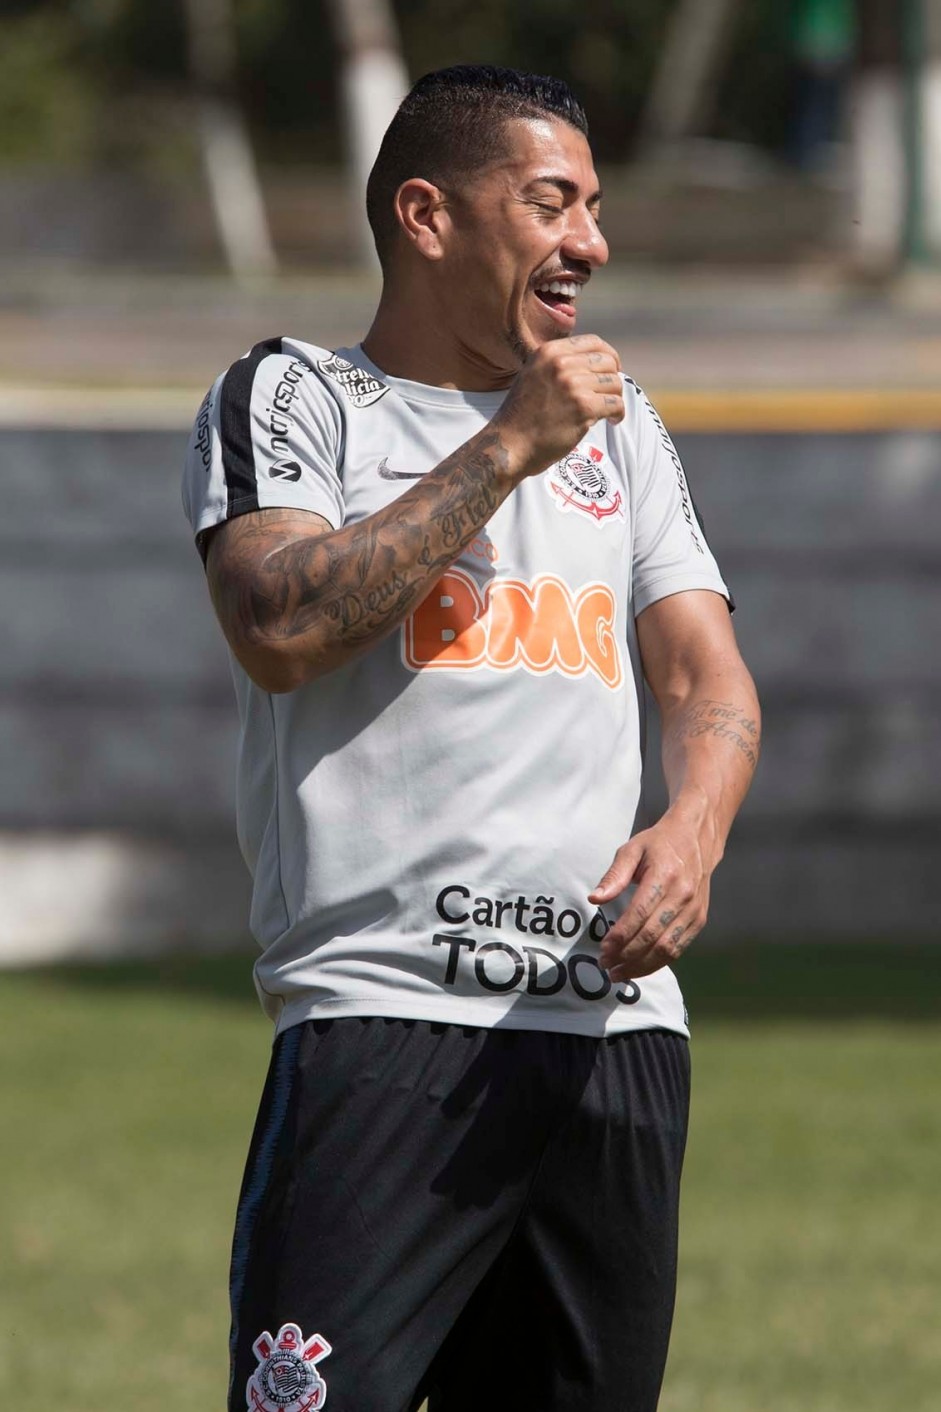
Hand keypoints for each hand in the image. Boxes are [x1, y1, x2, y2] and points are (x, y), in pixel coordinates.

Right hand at [491, 335, 624, 479]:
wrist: (509, 445)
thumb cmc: (521, 417)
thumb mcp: (533, 375)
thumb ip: (558, 366)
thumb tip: (592, 365)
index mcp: (549, 352)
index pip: (593, 342)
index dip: (608, 356)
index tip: (610, 371)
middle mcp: (561, 363)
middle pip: (608, 362)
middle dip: (613, 379)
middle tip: (609, 395)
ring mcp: (573, 384)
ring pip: (614, 383)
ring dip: (615, 398)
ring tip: (609, 411)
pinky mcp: (583, 407)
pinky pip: (616, 404)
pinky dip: (618, 414)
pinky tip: (612, 421)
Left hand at [588, 811, 713, 979]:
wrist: (697, 839)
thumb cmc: (659, 844)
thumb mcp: (632, 850)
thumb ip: (614, 875)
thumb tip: (595, 899)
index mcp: (664, 875)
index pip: (640, 913)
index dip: (621, 934)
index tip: (603, 948)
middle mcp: (683, 895)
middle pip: (653, 935)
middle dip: (627, 955)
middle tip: (605, 964)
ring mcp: (694, 910)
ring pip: (667, 948)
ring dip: (641, 965)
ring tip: (619, 973)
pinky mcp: (699, 920)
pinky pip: (678, 949)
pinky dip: (658, 963)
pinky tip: (639, 967)